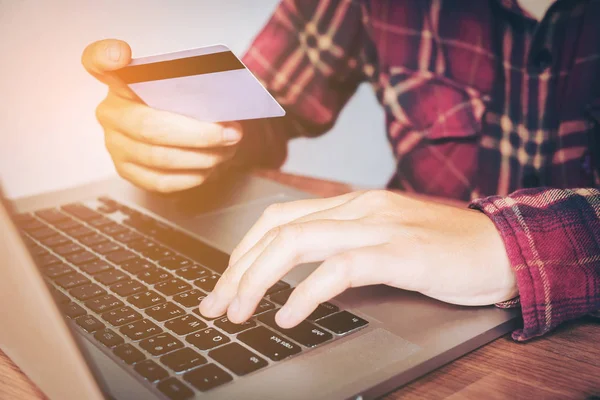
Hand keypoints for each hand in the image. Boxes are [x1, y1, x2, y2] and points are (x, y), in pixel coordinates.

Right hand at [82, 39, 242, 192]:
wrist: (179, 130)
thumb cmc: (184, 101)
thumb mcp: (191, 83)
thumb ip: (207, 80)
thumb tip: (251, 87)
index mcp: (121, 81)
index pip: (97, 62)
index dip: (105, 58)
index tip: (121, 55)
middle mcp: (111, 112)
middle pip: (150, 127)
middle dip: (198, 135)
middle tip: (231, 134)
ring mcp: (115, 145)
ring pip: (159, 158)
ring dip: (202, 158)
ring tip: (227, 151)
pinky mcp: (127, 171)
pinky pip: (161, 181)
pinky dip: (192, 177)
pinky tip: (209, 168)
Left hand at [199, 190, 517, 327]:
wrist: (503, 248)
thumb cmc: (444, 250)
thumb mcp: (384, 241)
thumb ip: (345, 248)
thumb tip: (302, 275)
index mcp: (352, 204)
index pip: (279, 218)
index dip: (244, 250)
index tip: (225, 283)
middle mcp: (358, 208)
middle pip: (277, 230)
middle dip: (237, 269)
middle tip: (216, 305)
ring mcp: (378, 227)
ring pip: (297, 242)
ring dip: (258, 280)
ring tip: (238, 312)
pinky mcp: (399, 252)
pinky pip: (339, 268)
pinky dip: (306, 291)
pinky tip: (289, 315)